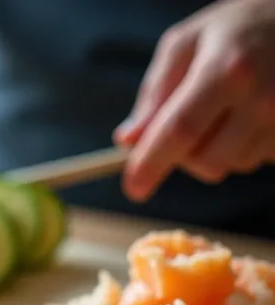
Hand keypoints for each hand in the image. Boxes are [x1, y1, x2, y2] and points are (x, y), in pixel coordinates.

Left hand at [114, 0, 274, 200]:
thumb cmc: (236, 29)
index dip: (151, 164)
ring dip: (214, 150)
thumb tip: (128, 140)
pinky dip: (241, 147)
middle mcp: (262, 99)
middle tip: (183, 126)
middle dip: (182, 155)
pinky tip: (248, 114)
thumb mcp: (185, 43)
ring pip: (231, 166)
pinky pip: (255, 160)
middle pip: (205, 161)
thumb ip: (154, 93)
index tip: (133, 188)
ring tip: (224, 109)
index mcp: (227, 71)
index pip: (180, 131)